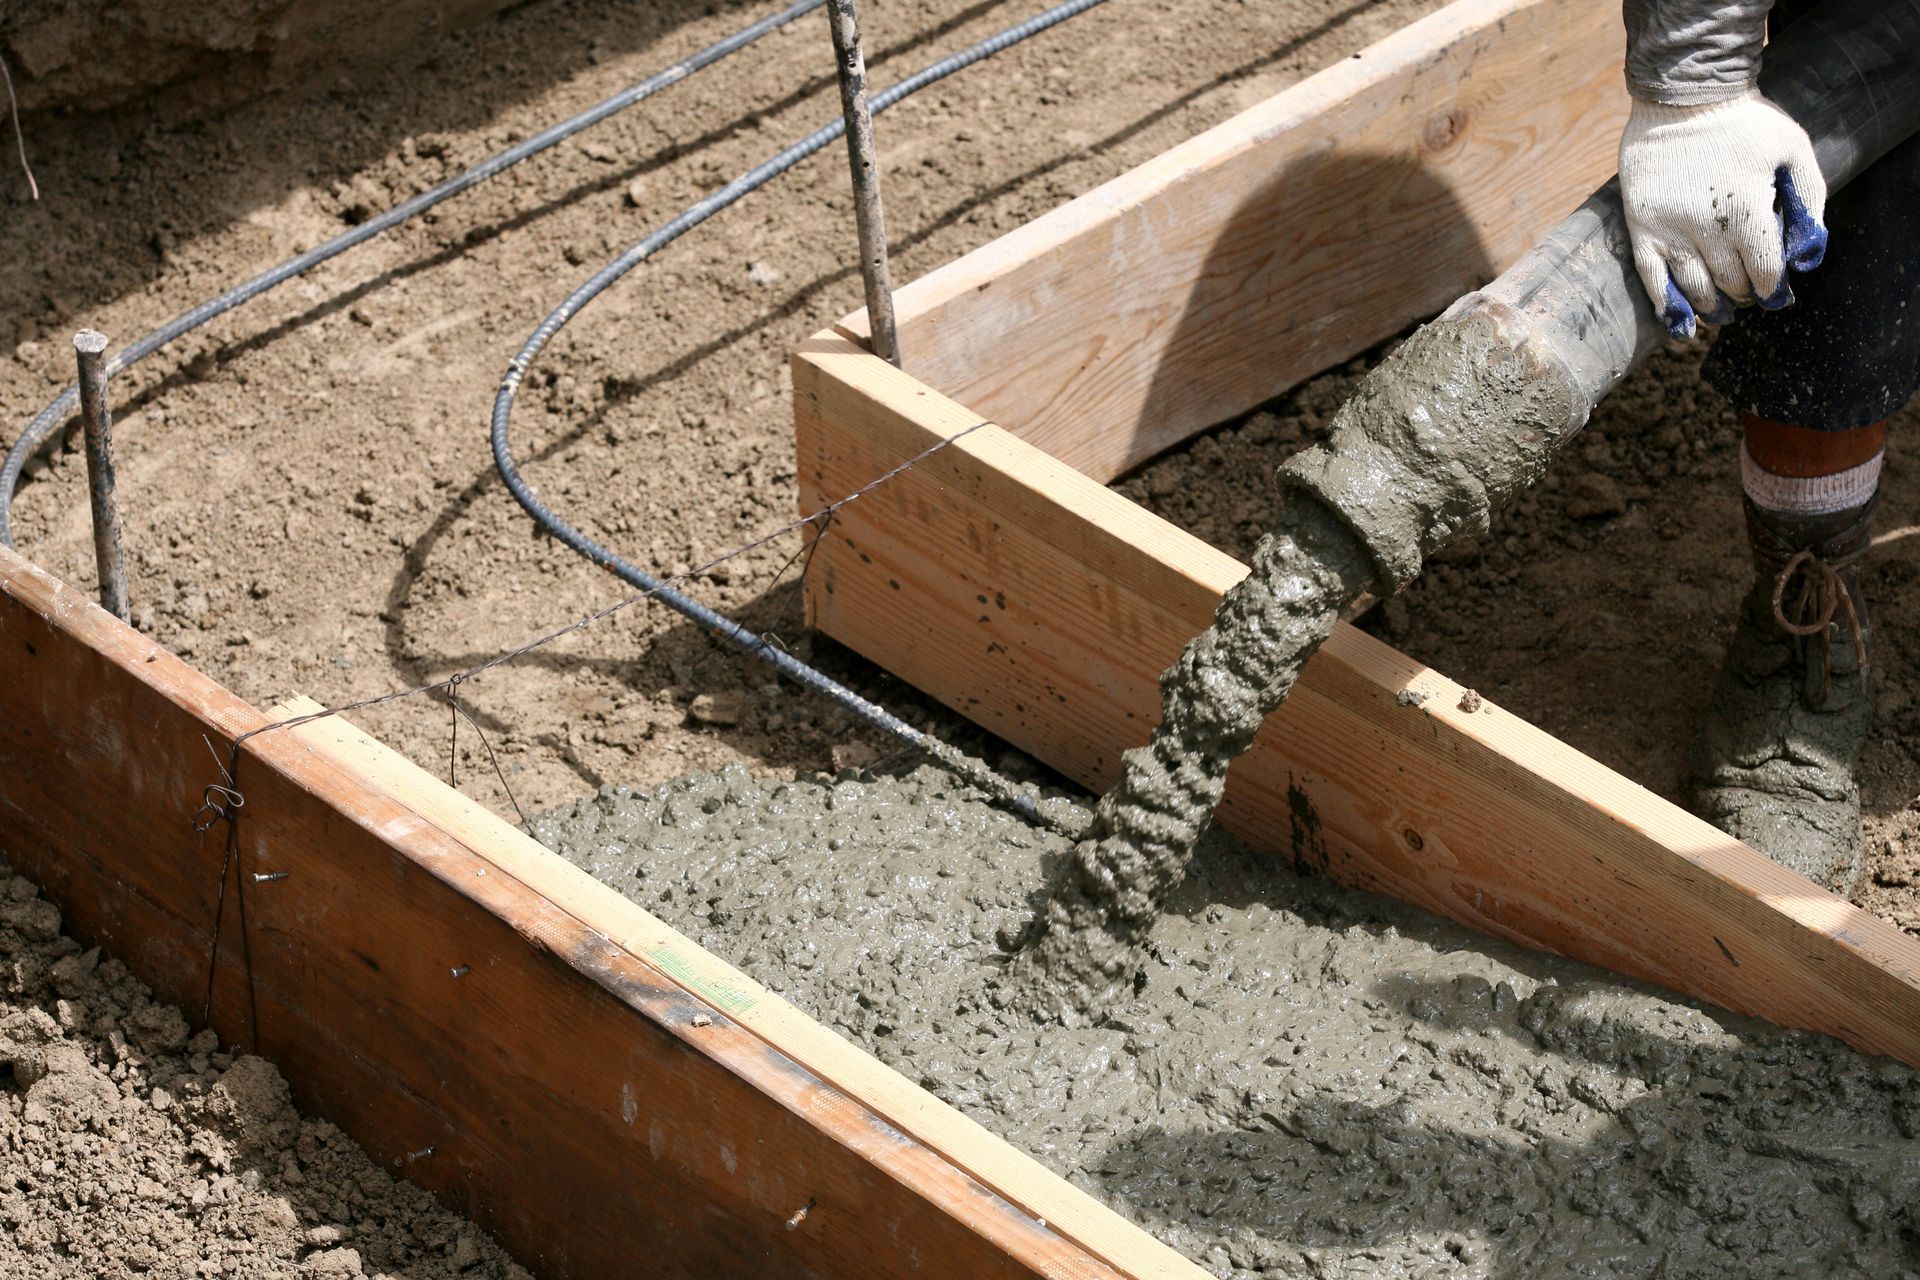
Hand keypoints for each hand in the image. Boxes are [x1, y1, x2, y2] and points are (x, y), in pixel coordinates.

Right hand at [1618, 90, 1827, 337]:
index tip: (1777, 294)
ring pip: (1694, 286)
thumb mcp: (1794, 149)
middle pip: (1729, 280)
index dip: (1773, 287)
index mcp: (1747, 207)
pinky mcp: (1642, 227)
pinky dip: (1668, 306)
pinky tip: (1681, 326)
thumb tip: (1806, 253)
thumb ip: (1809, 200)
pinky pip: (1652, 278)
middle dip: (1745, 294)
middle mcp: (1707, 225)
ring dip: (1712, 306)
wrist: (1684, 97)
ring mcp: (1670, 229)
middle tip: (1750, 296)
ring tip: (1722, 313)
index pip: (1764, 267)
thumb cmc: (1744, 123)